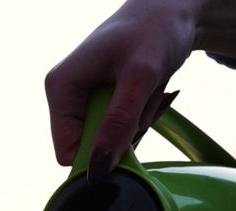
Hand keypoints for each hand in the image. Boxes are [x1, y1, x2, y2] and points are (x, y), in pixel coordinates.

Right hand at [46, 0, 235, 178]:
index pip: (67, 152)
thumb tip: (97, 170)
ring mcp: (87, 101)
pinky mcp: (106, 103)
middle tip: (145, 100)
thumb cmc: (154, 30)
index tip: (129, 134)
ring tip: (149, 90)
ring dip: (139, 124)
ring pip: (111, 142)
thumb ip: (118, 124)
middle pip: (93, 148)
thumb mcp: (140, 77)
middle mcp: (68, 96)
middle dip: (126, 134)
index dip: (98, 155)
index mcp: (60, 87)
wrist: (175, 10)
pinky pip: (122, 131)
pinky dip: (143, 118)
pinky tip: (150, 93)